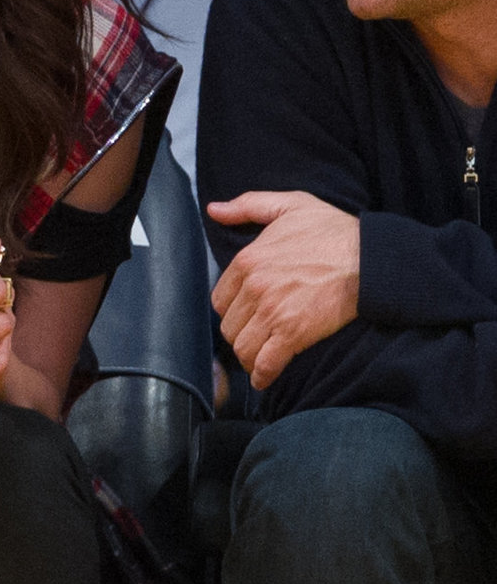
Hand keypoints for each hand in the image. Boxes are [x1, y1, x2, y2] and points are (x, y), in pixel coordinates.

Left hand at [207, 191, 358, 389]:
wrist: (370, 258)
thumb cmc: (333, 231)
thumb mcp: (290, 205)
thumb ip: (248, 206)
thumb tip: (214, 210)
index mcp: (248, 260)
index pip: (221, 299)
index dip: (233, 310)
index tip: (245, 315)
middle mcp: (254, 288)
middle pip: (230, 327)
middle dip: (241, 334)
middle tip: (255, 337)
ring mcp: (273, 312)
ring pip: (243, 347)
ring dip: (250, 357)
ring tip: (260, 358)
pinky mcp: (293, 334)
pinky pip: (265, 364)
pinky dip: (262, 375)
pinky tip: (265, 378)